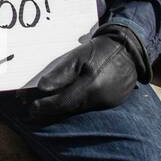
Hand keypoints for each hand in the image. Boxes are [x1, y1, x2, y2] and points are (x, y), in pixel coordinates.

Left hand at [16, 24, 149, 125]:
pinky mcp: (111, 103)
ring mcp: (107, 103)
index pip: (62, 102)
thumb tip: (42, 88)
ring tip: (45, 107)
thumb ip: (61, 73)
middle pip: (68, 110)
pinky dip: (74, 106)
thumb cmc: (100, 50)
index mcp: (90, 85)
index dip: (45, 106)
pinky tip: (65, 103)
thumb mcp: (78, 56)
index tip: (31, 106)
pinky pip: (88, 108)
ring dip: (61, 110)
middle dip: (49, 110)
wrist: (129, 49)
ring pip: (78, 111)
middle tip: (33, 110)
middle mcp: (99, 98)